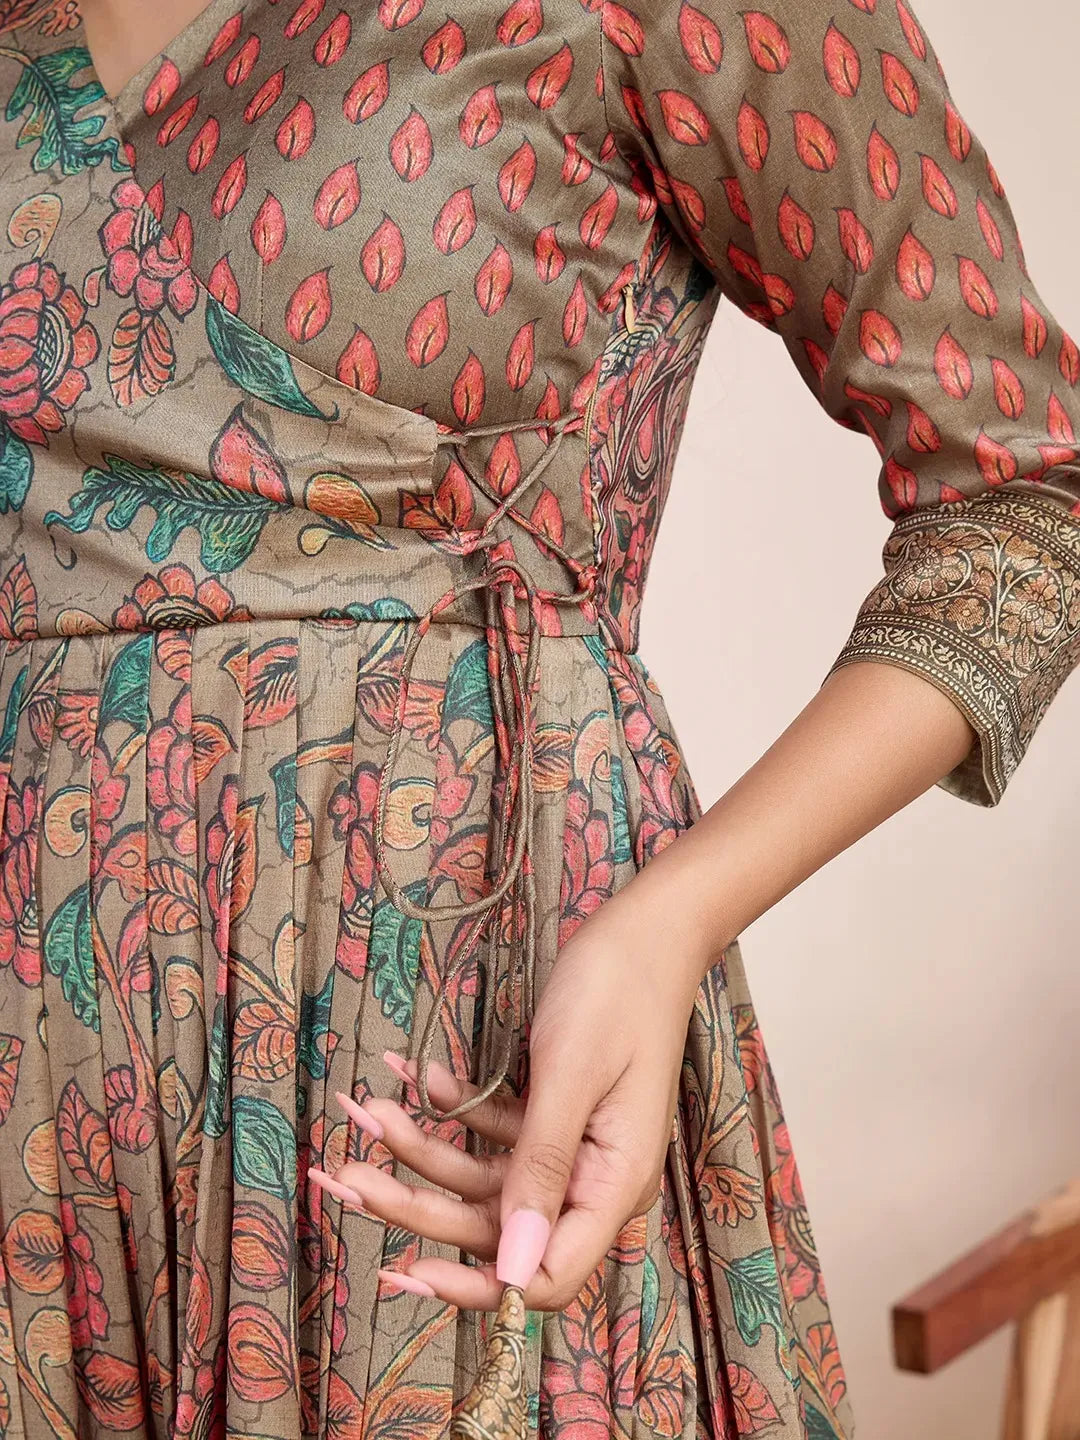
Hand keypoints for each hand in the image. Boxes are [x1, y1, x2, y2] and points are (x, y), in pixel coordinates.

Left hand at [308, 891, 711, 1310]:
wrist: (643, 931)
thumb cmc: (617, 994)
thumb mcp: (571, 1077)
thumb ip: (541, 1169)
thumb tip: (513, 1271)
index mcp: (614, 1185)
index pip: (545, 1274)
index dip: (478, 1287)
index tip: (408, 1270)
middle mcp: (592, 1179)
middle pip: (496, 1227)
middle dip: (418, 1204)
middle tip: (346, 1176)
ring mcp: (571, 1148)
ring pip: (482, 1179)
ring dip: (422, 1148)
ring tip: (366, 1110)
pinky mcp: (552, 1116)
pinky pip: (491, 1134)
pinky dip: (454, 1109)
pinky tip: (417, 1076)